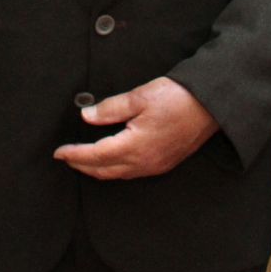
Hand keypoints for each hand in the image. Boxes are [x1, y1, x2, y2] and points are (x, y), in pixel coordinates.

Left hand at [52, 77, 218, 179]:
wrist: (211, 106)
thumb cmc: (177, 98)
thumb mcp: (140, 96)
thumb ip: (110, 109)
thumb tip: (86, 116)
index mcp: (135, 146)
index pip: (95, 155)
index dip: (75, 154)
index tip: (59, 152)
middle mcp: (144, 162)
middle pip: (104, 170)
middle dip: (82, 165)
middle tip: (66, 157)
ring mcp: (155, 165)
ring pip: (118, 174)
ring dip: (98, 169)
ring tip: (83, 160)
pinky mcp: (164, 163)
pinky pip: (132, 172)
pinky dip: (115, 169)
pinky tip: (111, 160)